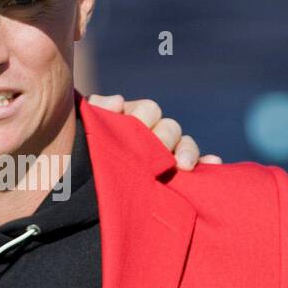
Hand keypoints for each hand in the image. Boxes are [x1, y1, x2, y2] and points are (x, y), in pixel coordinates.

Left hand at [87, 94, 220, 170]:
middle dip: (164, 138)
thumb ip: (95, 109)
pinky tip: (214, 164)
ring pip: (184, 145)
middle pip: (169, 128)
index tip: (136, 125)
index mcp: (131, 120)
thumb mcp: (83, 128)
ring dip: (187, 151)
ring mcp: (165, 156)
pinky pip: (198, 167)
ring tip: (183, 165)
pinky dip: (206, 164)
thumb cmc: (77, 150)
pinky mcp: (175, 176)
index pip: (148, 111)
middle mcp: (151, 135)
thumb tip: (117, 103)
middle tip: (157, 150)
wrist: (74, 183)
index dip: (144, 118)